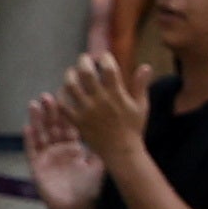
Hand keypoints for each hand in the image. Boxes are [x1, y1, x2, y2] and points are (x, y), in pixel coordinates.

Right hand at [22, 86, 105, 208]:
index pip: (69, 124)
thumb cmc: (88, 188)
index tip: (67, 96)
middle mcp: (59, 148)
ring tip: (35, 104)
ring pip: (41, 134)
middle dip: (51, 111)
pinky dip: (30, 140)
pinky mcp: (37, 167)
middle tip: (48, 95)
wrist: (78, 208)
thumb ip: (100, 147)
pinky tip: (28, 127)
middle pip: (53, 125)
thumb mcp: (98, 164)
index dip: (67, 112)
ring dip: (37, 119)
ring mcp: (47, 156)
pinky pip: (32, 151)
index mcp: (73, 146)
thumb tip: (112, 128)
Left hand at [58, 47, 147, 166]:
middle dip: (84, 61)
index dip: (104, 58)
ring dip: (69, 75)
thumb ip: (141, 85)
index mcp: (116, 95)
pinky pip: (63, 104)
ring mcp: (86, 111)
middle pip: (86, 73)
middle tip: (84, 59)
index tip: (103, 56)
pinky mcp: (77, 121)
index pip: (108, 68)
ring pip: (71, 86)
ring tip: (72, 73)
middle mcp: (100, 100)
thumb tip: (146, 66)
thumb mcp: (141, 106)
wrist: (121, 152)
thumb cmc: (133, 128)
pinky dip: (61, 95)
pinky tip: (64, 91)